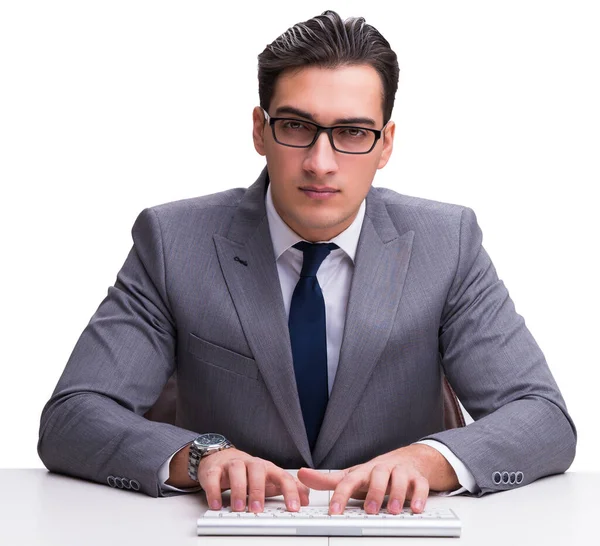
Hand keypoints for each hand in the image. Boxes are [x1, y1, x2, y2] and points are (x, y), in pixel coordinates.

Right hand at [198, 448, 309, 512]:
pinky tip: (216, 504)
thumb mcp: (270, 479)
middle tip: (258, 510)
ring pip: (237, 471)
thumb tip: (307, 498)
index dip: (290, 491)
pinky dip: (215, 491)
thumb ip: (288, 487)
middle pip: (257, 471)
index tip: (294, 508)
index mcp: (267, 468)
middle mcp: (251, 464)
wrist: (221, 457)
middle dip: (258, 491)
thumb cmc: (249, 472)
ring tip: (239, 508)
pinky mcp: (215, 469)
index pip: (282, 476)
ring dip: (238, 490)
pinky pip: (214, 478)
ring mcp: (232, 465)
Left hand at [297, 444, 457, 514]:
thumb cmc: (375, 473)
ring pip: (399, 479)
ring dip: (397, 495)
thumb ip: (328, 480)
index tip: (334, 511)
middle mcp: (382, 469)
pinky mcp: (417, 479)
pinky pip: (420, 485)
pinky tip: (416, 509)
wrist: (406, 460)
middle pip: (377, 475)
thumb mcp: (352, 476)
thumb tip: (301, 475)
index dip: (341, 495)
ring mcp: (400, 473)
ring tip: (394, 511)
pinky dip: (419, 496)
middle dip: (374, 492)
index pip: (349, 481)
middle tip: (370, 510)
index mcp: (363, 471)